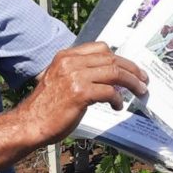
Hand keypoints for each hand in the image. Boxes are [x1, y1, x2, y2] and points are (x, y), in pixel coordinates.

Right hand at [16, 42, 147, 145]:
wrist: (30, 123)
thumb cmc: (46, 107)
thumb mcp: (60, 79)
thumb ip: (79, 72)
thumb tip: (107, 76)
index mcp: (66, 56)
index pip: (100, 48)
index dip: (120, 58)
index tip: (131, 68)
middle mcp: (70, 62)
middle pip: (111, 58)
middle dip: (131, 69)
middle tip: (143, 80)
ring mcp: (74, 76)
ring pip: (114, 72)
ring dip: (131, 82)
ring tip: (140, 92)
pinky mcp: (79, 93)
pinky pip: (109, 91)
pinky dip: (117, 99)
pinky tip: (117, 106)